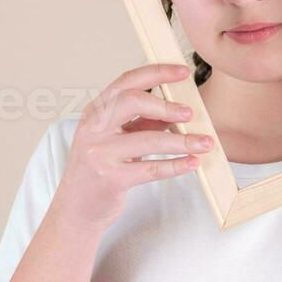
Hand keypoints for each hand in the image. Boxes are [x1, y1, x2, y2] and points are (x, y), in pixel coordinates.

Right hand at [53, 63, 213, 231]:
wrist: (75, 209)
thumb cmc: (97, 170)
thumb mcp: (114, 139)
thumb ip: (141, 122)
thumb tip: (175, 109)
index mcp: (95, 112)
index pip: (126, 82)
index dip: (157, 72)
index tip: (183, 72)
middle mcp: (94, 129)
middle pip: (132, 102)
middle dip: (167, 106)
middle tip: (190, 114)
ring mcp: (100, 154)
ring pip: (149, 140)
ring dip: (182, 141)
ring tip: (205, 142)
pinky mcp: (111, 179)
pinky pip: (151, 168)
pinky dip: (176, 165)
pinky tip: (192, 163)